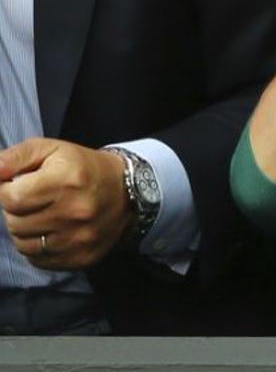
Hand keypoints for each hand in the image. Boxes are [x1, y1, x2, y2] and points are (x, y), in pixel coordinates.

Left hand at [0, 138, 131, 269]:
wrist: (128, 192)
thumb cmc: (82, 168)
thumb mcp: (51, 150)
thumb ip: (15, 158)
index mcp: (67, 181)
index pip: (11, 198)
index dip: (5, 192)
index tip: (16, 186)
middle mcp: (75, 212)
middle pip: (15, 223)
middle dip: (16, 211)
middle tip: (33, 200)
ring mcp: (79, 238)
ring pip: (23, 245)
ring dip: (25, 231)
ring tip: (40, 216)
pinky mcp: (82, 257)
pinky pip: (39, 260)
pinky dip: (37, 248)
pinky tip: (50, 232)